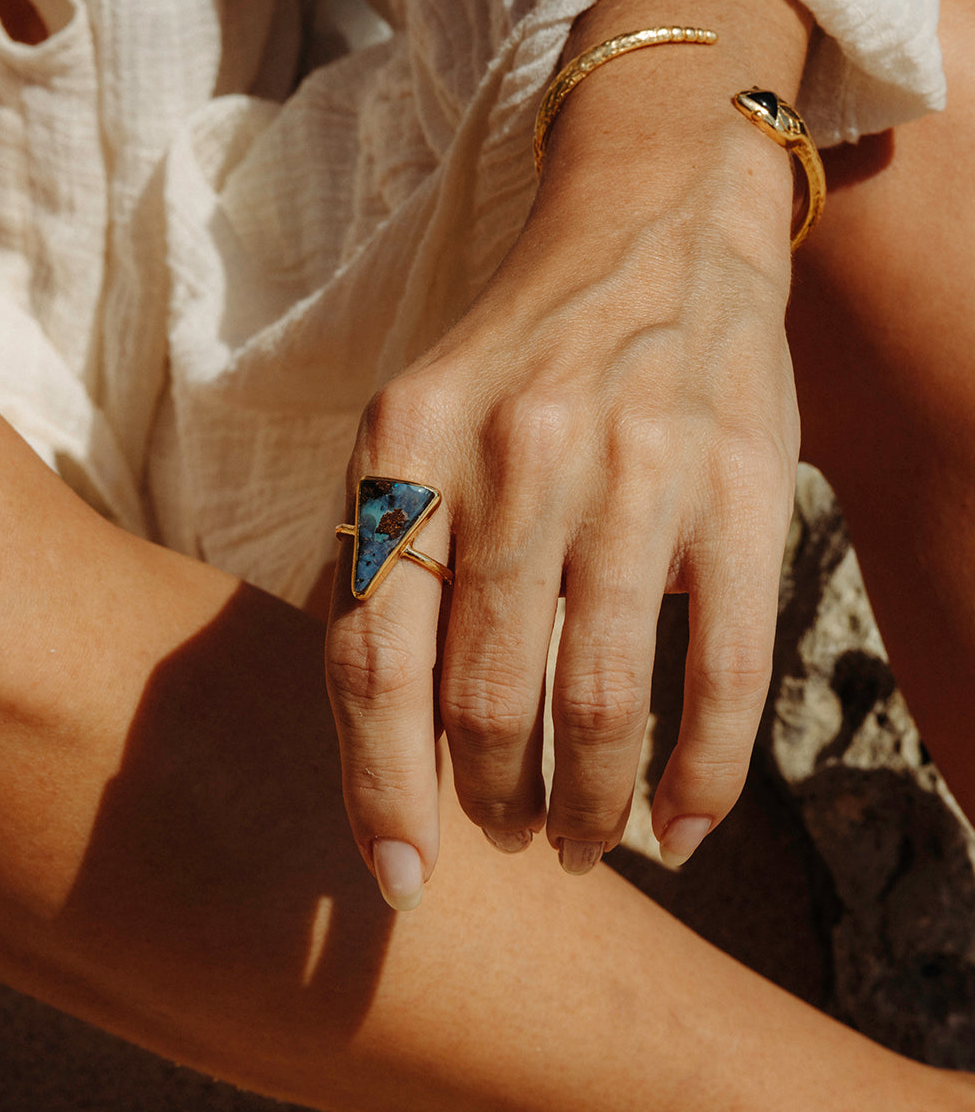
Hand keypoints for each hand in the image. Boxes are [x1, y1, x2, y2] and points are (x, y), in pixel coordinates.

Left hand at [325, 68, 802, 906]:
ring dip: (587, 807)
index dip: (378, 788)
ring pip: (600, 703)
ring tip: (579, 838)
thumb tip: (385, 737)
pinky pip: (727, 673)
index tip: (399, 880)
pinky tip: (684, 824)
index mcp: (405, 446)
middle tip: (503, 833)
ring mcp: (636, 472)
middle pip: (486, 699)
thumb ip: (386, 564)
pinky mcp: (742, 488)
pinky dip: (703, 775)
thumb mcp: (413, 429)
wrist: (651, 231)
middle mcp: (514, 456)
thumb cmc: (516, 358)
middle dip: (491, 801)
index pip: (369, 658)